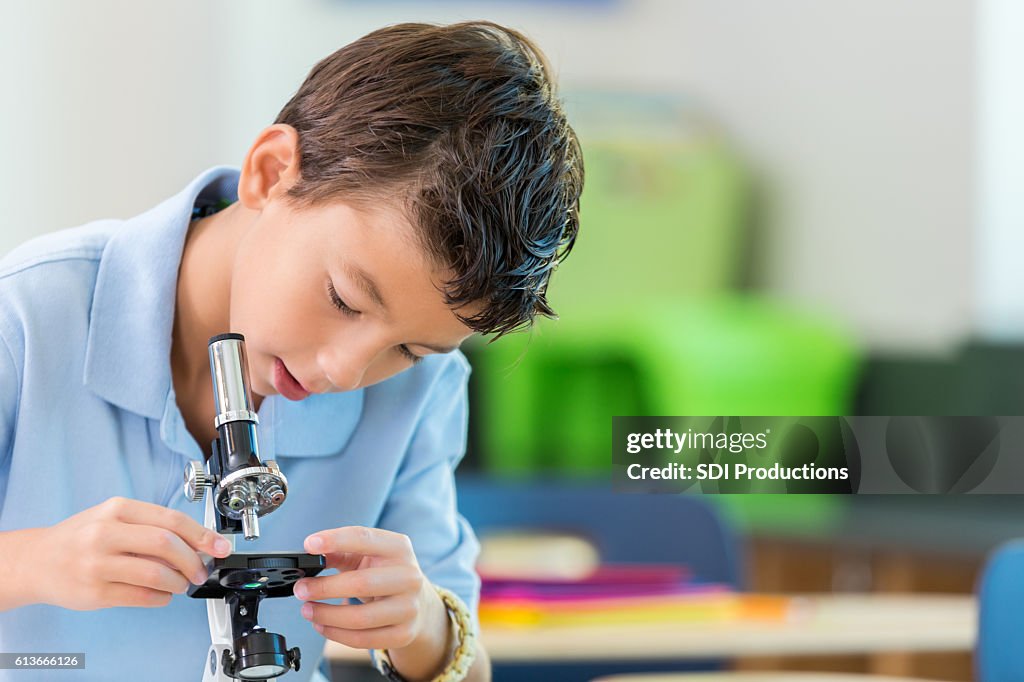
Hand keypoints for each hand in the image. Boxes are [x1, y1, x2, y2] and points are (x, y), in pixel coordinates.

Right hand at [26, 496, 231, 609]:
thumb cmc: (82, 537)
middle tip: (201, 570)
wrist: (37, 560)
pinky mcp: (94, 593)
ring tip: (180, 583)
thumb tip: (199, 543)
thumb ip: (152, 526)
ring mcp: (98, 564)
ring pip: (156, 574)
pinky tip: (162, 594)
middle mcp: (106, 533)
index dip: (202, 535)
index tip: (220, 546)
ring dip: (178, 582)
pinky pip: (141, 597)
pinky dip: (161, 598)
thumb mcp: (114, 517)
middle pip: (166, 545)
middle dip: (193, 560)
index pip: (171, 520)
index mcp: (118, 509)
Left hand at [294, 527, 450, 669]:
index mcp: (399, 548)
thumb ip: (339, 552)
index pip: (365, 538)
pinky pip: (363, 639)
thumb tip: (310, 555)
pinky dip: (336, 634)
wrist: (418, 604)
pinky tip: (322, 626)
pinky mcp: (404, 633)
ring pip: (360, 618)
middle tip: (301, 589)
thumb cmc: (385, 574)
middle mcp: (409, 576)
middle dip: (324, 588)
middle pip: (361, 583)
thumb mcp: (367, 556)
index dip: (335, 540)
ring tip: (307, 610)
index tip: (309, 545)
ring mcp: (409, 607)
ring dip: (326, 615)